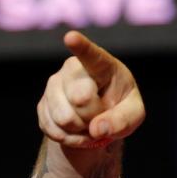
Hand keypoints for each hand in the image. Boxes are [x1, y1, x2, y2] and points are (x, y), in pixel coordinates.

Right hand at [37, 31, 144, 148]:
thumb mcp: (134, 113)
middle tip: (101, 113)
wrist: (99, 116)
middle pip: (80, 99)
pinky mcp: (42, 105)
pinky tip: (77, 131)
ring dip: (82, 130)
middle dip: (94, 115)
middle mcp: (72, 69)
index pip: (90, 54)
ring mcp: (53, 85)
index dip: (80, 46)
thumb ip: (123, 121)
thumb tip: (97, 129)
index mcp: (100, 64)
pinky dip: (70, 139)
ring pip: (64, 118)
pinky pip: (54, 130)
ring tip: (89, 123)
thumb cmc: (121, 106)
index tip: (71, 37)